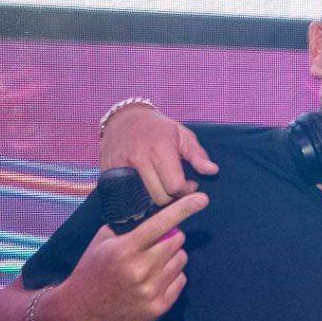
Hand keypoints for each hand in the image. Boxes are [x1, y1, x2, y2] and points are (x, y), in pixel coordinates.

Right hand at [53, 193, 207, 320]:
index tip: (202, 199)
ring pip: (181, 260)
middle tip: (156, 243)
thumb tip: (158, 213)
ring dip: (172, 257)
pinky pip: (181, 280)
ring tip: (152, 263)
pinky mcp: (159, 307)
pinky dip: (173, 276)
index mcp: (124, 250)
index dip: (184, 209)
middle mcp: (140, 270)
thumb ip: (129, 226)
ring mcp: (151, 290)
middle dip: (171, 237)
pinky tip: (154, 280)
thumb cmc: (92, 270)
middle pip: (177, 241)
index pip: (160, 223)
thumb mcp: (102, 242)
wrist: (82, 312)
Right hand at [100, 102, 217, 204]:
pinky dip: (138, 198)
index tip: (190, 183)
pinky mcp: (108, 172)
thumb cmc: (159, 129)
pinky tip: (147, 189)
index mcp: (159, 149)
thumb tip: (213, 170)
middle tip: (177, 188)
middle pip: (159, 197)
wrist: (124, 119)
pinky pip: (126, 196)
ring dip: (155, 200)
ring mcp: (120, 166)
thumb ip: (198, 155)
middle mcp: (138, 159)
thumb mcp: (182, 136)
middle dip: (172, 198)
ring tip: (163, 188)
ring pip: (142, 200)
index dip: (186, 190)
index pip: (175, 186)